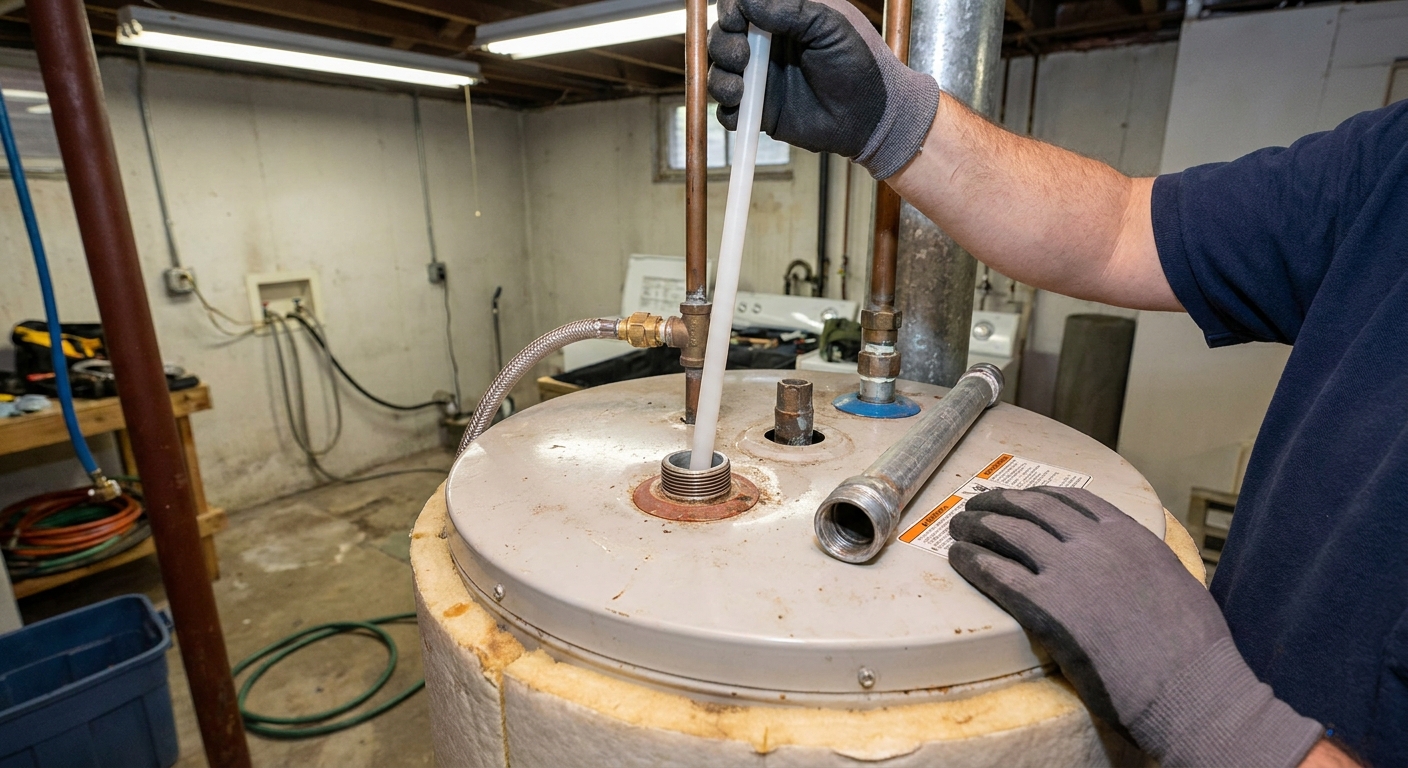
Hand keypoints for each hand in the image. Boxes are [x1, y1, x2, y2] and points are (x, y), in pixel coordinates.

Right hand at [706, 0, 938, 178]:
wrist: (872, 117)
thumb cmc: (860, 64)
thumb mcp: (830, 25)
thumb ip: (790, 9)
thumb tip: (746, 0)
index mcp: (783, 18)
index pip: (741, 5)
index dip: (731, 9)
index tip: (736, 18)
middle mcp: (767, 46)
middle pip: (722, 36)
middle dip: (722, 43)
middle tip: (741, 55)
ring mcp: (761, 79)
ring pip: (719, 71)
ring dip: (720, 76)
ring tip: (739, 86)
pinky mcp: (759, 111)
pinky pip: (728, 110)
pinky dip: (728, 108)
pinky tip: (742, 106)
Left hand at [949, 487, 1322, 767]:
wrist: (1189, 685)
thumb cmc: (1194, 648)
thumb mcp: (1176, 581)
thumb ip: (1145, 563)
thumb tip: (1133, 566)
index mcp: (1130, 534)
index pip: (1073, 500)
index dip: (1039, 495)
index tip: (1021, 496)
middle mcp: (1095, 543)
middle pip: (1033, 509)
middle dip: (1000, 503)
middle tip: (977, 505)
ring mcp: (1068, 571)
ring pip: (1009, 533)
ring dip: (978, 527)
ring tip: (959, 528)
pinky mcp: (1046, 606)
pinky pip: (997, 573)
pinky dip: (973, 561)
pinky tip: (959, 559)